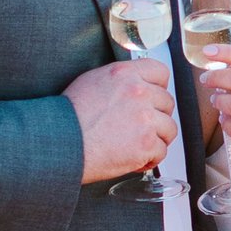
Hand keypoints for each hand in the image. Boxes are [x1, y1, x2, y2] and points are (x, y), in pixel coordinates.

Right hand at [66, 55, 176, 183]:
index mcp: (124, 74)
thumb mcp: (91, 81)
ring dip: (157, 139)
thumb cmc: (69, 117)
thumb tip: (135, 85)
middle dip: (156, 117)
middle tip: (141, 127)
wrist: (61, 143)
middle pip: (167, 102)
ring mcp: (144, 119)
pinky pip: (161, 152)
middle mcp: (138, 93)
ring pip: (169, 128)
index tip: (153, 99)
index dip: (159, 88)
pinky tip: (134, 158)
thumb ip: (119, 81)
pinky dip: (150, 159)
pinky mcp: (146, 144)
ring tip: (138, 144)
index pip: (160, 72)